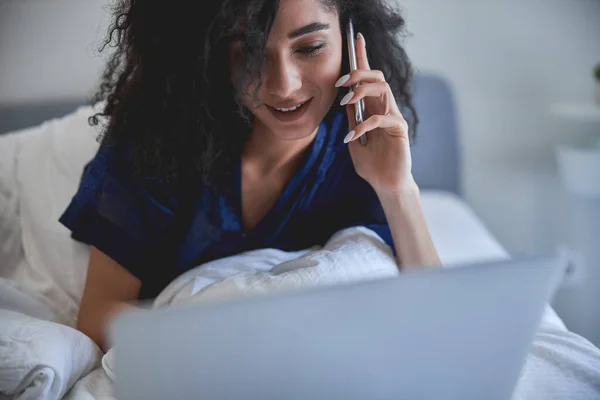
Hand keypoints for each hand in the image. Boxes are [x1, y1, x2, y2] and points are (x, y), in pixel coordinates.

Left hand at [336, 33, 414, 193]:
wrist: (385, 183)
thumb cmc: (371, 163)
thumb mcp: (354, 138)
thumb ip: (352, 119)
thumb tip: (344, 101)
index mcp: (373, 107)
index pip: (369, 78)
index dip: (363, 58)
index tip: (356, 39)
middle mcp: (384, 107)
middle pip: (376, 76)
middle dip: (357, 73)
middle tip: (340, 82)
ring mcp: (393, 116)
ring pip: (382, 88)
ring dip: (361, 90)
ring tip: (345, 101)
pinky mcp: (399, 128)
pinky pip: (380, 118)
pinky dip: (362, 125)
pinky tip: (350, 137)